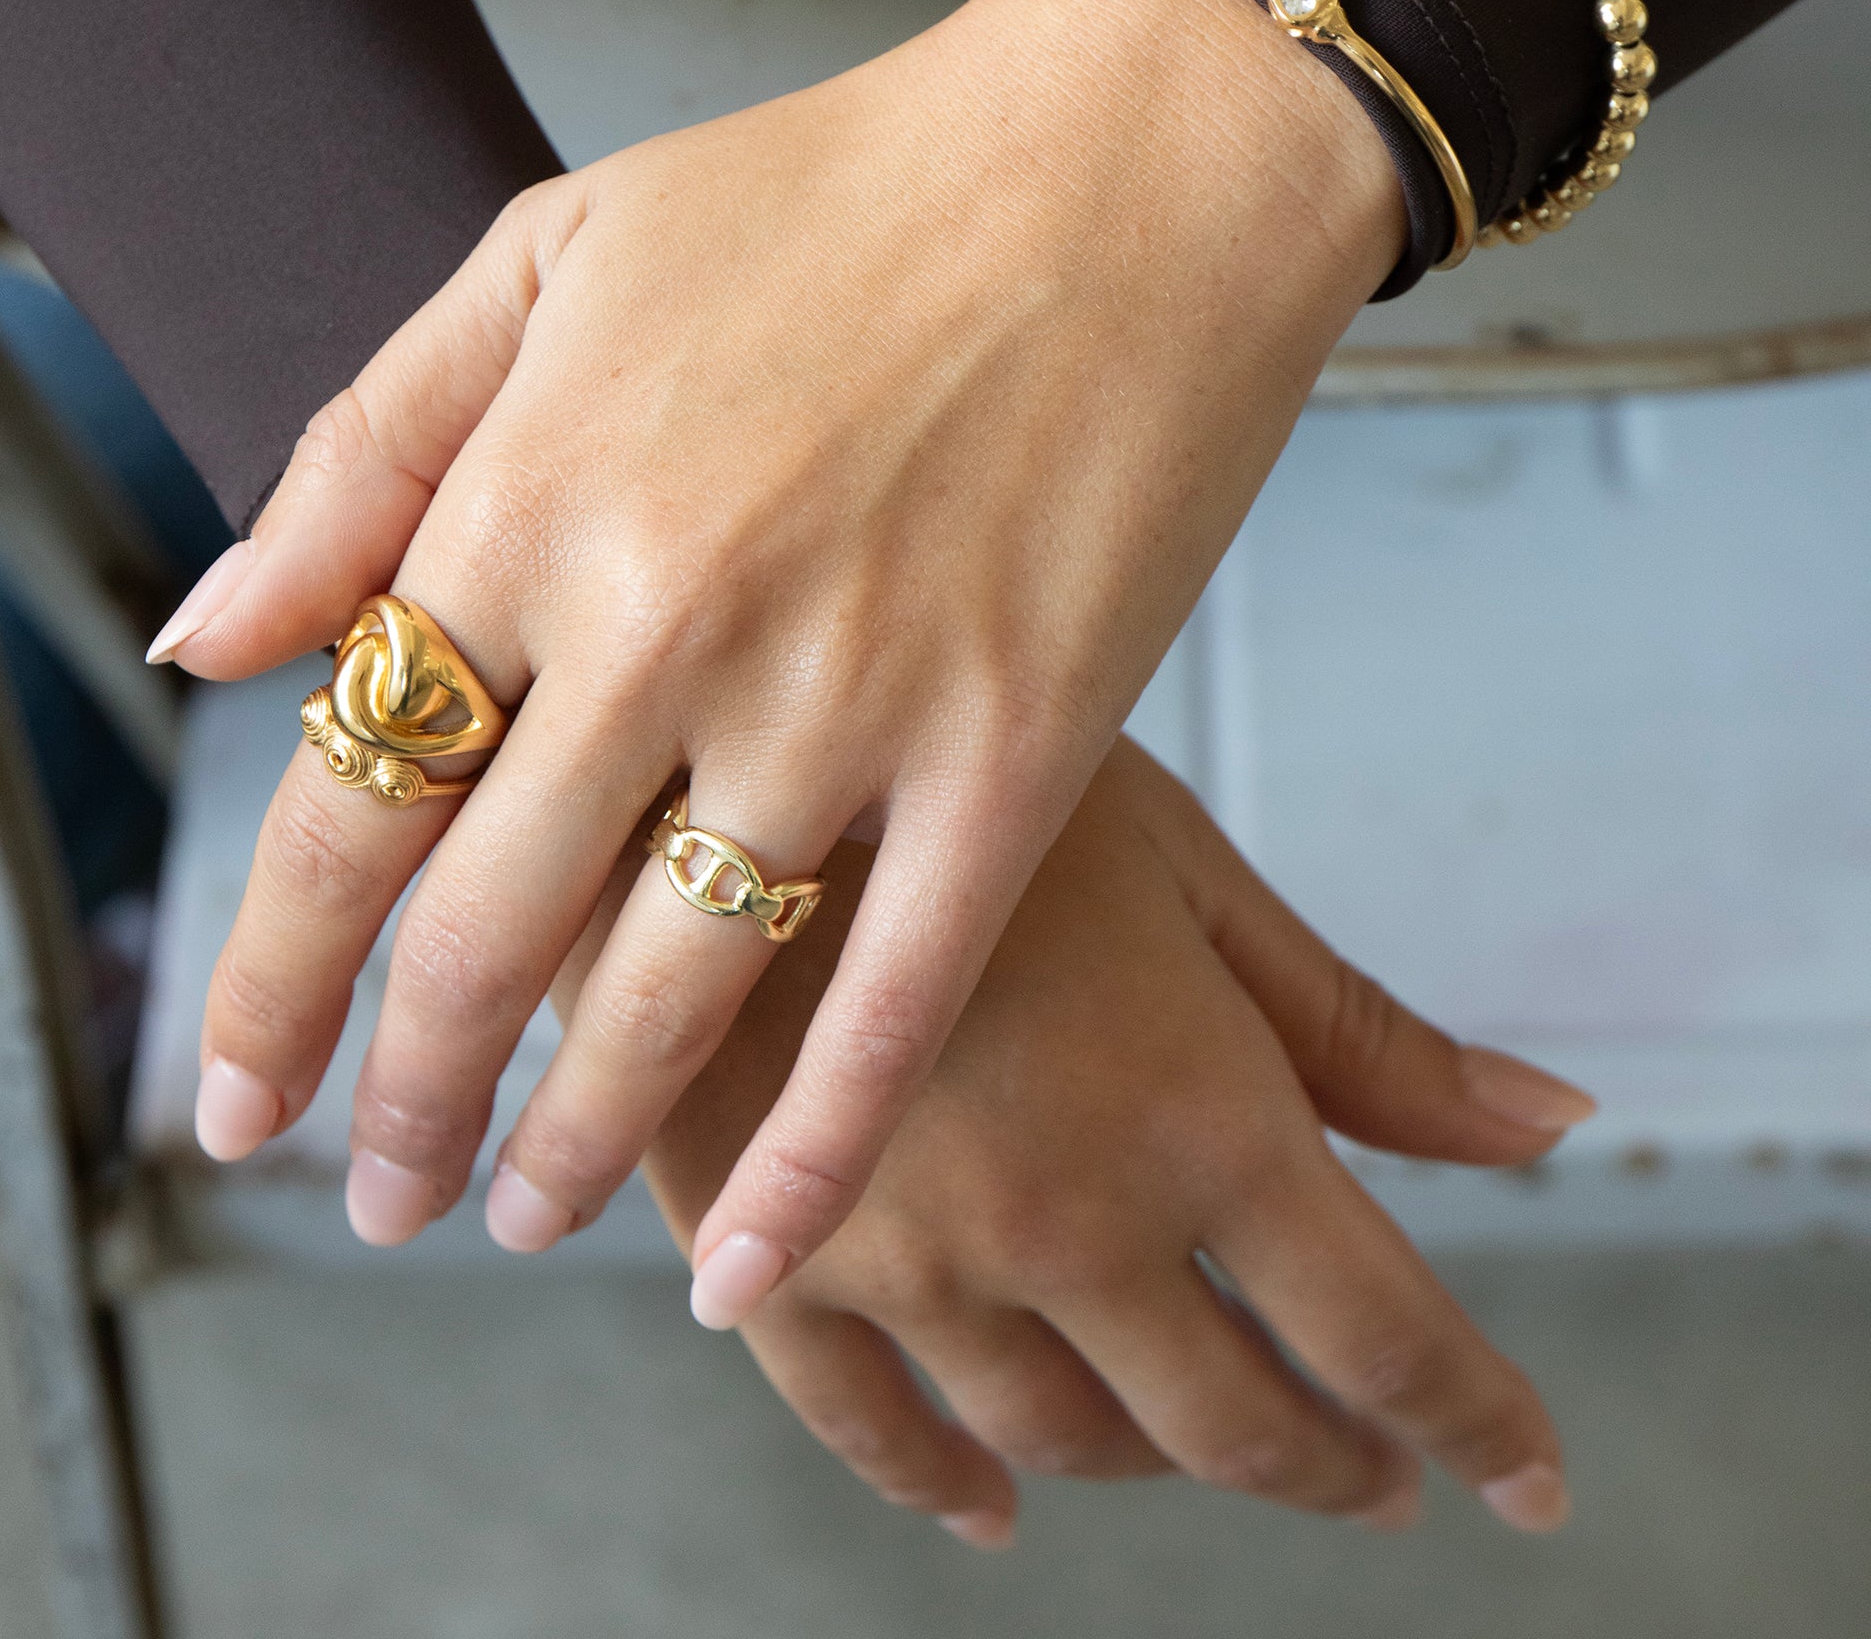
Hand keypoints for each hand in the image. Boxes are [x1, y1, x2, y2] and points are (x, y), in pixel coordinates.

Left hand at [171, 0, 1408, 1317]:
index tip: (237, 1094)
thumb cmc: (837, 187)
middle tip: (367, 1196)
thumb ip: (365, 447)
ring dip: (571, 1144)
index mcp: (534, 490)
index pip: (349, 794)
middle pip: (484, 930)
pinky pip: (898, 995)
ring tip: (513, 1221)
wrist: (1129, 157)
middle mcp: (670, 615)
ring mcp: (855, 693)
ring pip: (670, 991)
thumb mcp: (548, 252)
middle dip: (397, 1096)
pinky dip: (818, 1148)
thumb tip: (218, 634)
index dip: (272, 975)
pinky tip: (752, 1254)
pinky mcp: (1021, 746)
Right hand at [556, 740, 1590, 1544]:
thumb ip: (1356, 1031)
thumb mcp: (1187, 873)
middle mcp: (1063, 1220)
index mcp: (1192, 1111)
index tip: (1528, 1480)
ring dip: (1157, 1463)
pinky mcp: (774, 1265)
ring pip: (1065, 1439)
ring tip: (1201, 1443)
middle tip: (1377, 1469)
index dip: (1478, 1421)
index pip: (1382, 1334)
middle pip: (1232, 1421)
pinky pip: (873, 1436)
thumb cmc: (965, 773)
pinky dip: (942, 1488)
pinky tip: (993, 1506)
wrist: (704, 747)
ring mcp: (909, 1263)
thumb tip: (1549, 1127)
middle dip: (1331, 1461)